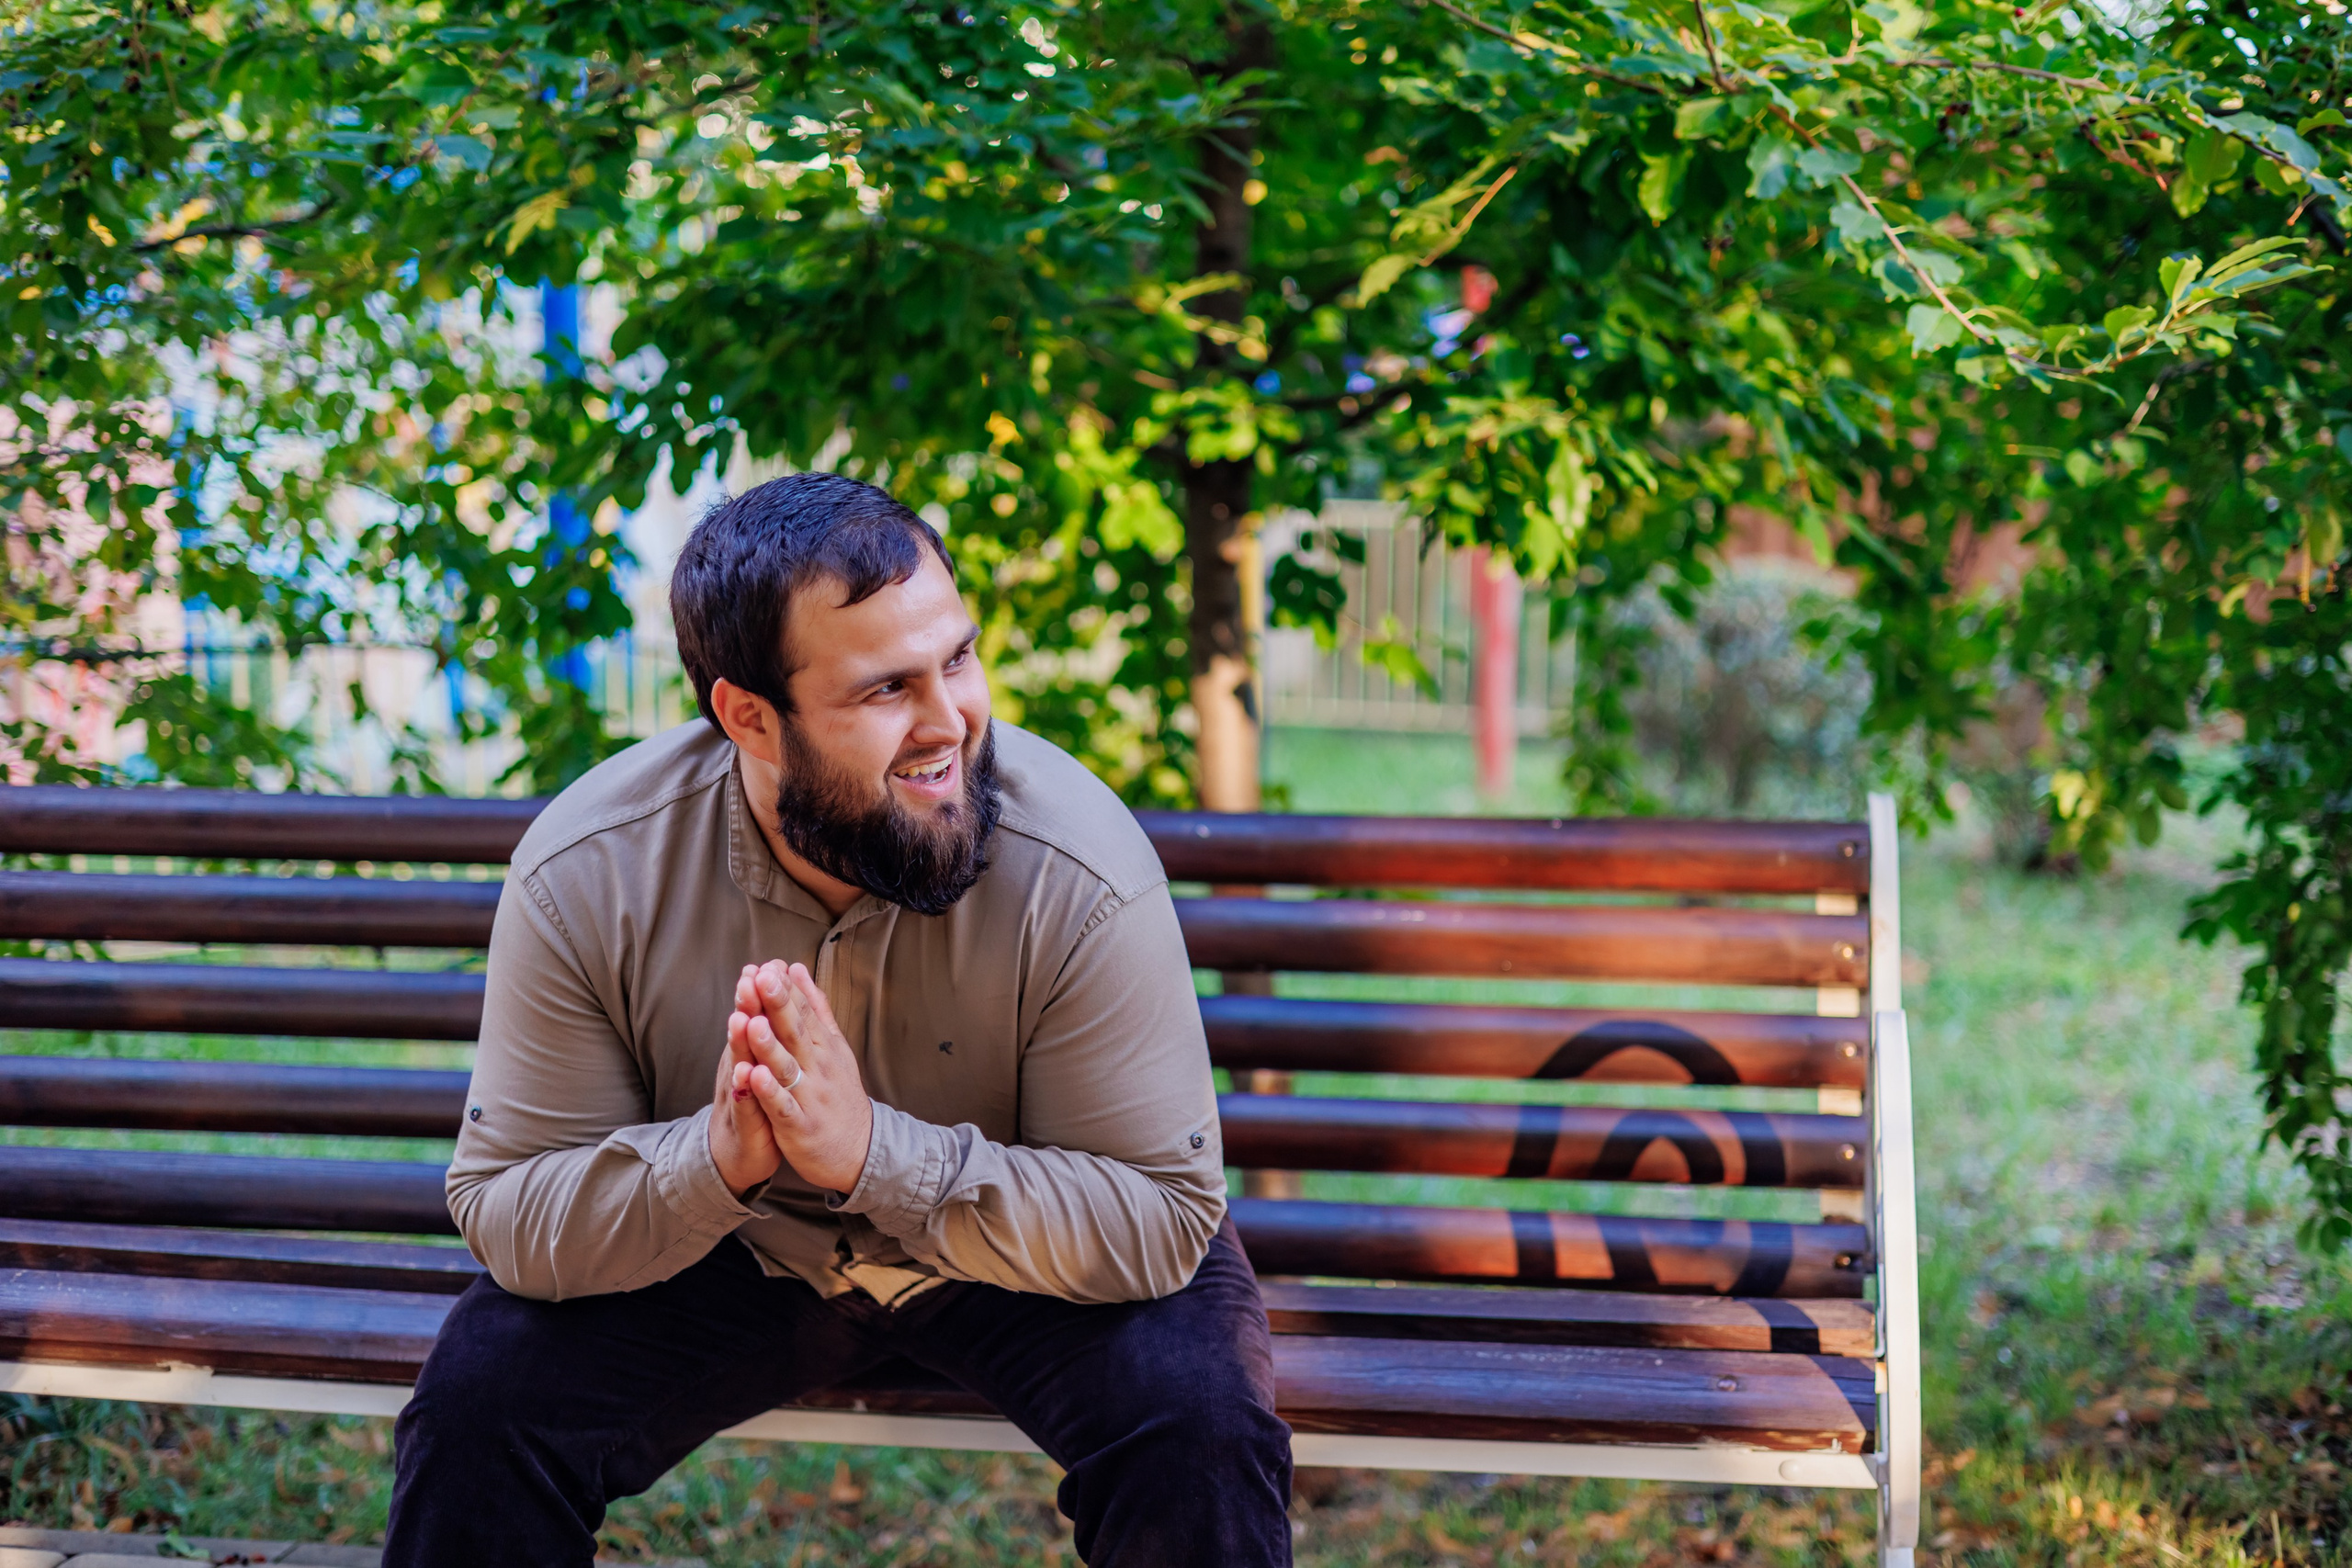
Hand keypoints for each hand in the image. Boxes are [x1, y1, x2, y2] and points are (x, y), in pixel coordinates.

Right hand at [708, 965, 783, 1195]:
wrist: (737, 1153)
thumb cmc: (755, 1101)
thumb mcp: (761, 1062)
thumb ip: (765, 1028)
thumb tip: (774, 993)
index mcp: (751, 1052)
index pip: (756, 1016)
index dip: (760, 992)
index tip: (767, 962)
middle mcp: (740, 1066)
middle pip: (743, 1033)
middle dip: (747, 1005)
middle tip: (749, 977)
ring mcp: (739, 1094)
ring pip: (738, 1064)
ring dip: (741, 1042)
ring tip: (742, 1019)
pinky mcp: (743, 1122)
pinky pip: (744, 1104)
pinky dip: (744, 1090)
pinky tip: (745, 1075)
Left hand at [735, 959, 875, 1194]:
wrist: (861, 1150)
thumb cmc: (839, 1095)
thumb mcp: (834, 1046)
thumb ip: (815, 1007)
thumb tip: (797, 968)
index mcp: (823, 1046)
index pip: (804, 1011)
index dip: (785, 989)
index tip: (768, 965)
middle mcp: (818, 1067)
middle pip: (795, 1032)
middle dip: (777, 1006)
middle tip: (761, 979)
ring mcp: (809, 1096)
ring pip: (787, 1067)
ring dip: (769, 1045)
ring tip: (753, 1022)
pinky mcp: (800, 1125)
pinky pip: (782, 1107)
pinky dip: (769, 1092)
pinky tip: (755, 1076)